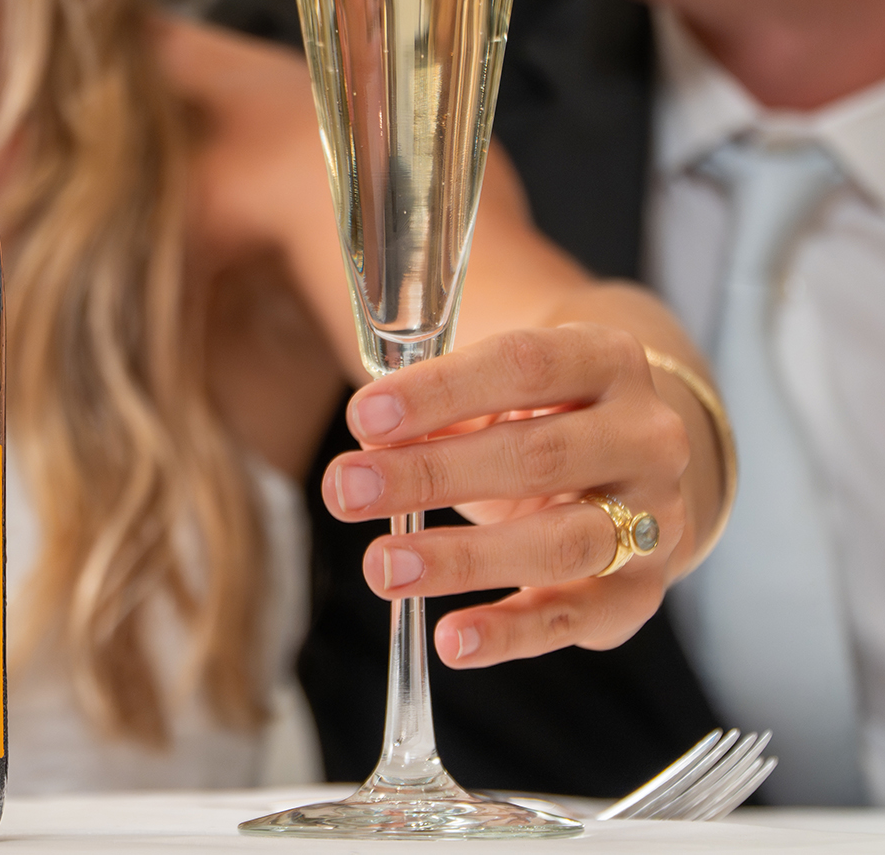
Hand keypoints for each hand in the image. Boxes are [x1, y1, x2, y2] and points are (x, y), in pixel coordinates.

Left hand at [322, 323, 691, 668]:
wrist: (633, 466)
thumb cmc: (541, 416)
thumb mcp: (502, 391)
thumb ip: (442, 410)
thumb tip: (370, 447)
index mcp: (607, 359)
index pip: (524, 366)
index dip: (440, 391)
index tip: (364, 418)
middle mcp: (646, 437)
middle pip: (535, 456)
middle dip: (430, 474)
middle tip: (346, 489)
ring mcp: (655, 519)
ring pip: (559, 544)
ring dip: (463, 560)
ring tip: (383, 567)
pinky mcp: (639, 592)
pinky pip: (573, 618)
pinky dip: (510, 634)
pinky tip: (451, 641)